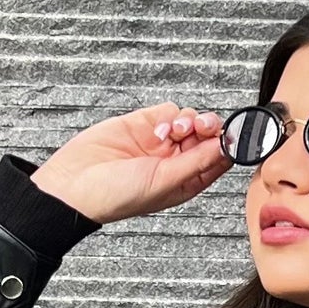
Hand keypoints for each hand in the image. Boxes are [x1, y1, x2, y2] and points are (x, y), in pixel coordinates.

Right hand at [30, 101, 229, 227]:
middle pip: (208, 135)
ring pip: (189, 119)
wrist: (73, 184)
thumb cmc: (114, 196)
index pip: (219, 160)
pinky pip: (167, 111)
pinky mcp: (141, 124)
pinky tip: (156, 129)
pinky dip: (167, 115)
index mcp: (186, 182)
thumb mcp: (164, 182)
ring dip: (188, 121)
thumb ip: (197, 162)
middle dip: (209, 128)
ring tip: (173, 131)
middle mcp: (175, 161)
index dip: (229, 145)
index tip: (235, 135)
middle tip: (202, 128)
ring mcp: (158, 142)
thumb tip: (228, 147)